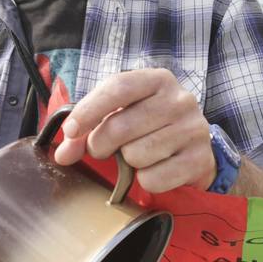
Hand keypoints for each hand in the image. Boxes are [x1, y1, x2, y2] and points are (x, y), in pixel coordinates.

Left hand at [53, 69, 216, 192]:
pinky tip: (155, 170)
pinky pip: (154, 178)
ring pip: (136, 155)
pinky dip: (146, 181)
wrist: (194, 150)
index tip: (71, 131)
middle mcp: (179, 99)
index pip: (118, 87)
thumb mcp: (121, 116)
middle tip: (102, 150)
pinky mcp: (199, 159)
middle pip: (121, 126)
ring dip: (128, 163)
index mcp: (157, 80)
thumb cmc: (149, 128)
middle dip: (101, 145)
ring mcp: (193, 128)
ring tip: (137, 156)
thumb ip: (88, 130)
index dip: (89, 110)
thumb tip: (63, 155)